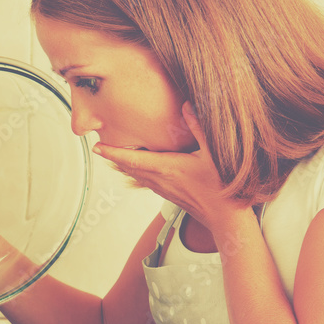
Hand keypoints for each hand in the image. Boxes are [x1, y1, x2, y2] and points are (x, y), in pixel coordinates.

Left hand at [91, 101, 250, 238]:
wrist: (226, 219)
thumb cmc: (223, 188)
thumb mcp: (214, 153)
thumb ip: (199, 127)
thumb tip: (186, 105)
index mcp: (167, 168)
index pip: (132, 159)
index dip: (113, 153)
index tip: (97, 147)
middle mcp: (160, 180)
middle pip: (129, 167)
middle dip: (114, 156)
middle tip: (100, 146)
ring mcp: (163, 189)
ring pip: (136, 175)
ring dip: (124, 165)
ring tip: (115, 154)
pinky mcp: (169, 194)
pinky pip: (146, 180)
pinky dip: (137, 171)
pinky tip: (140, 166)